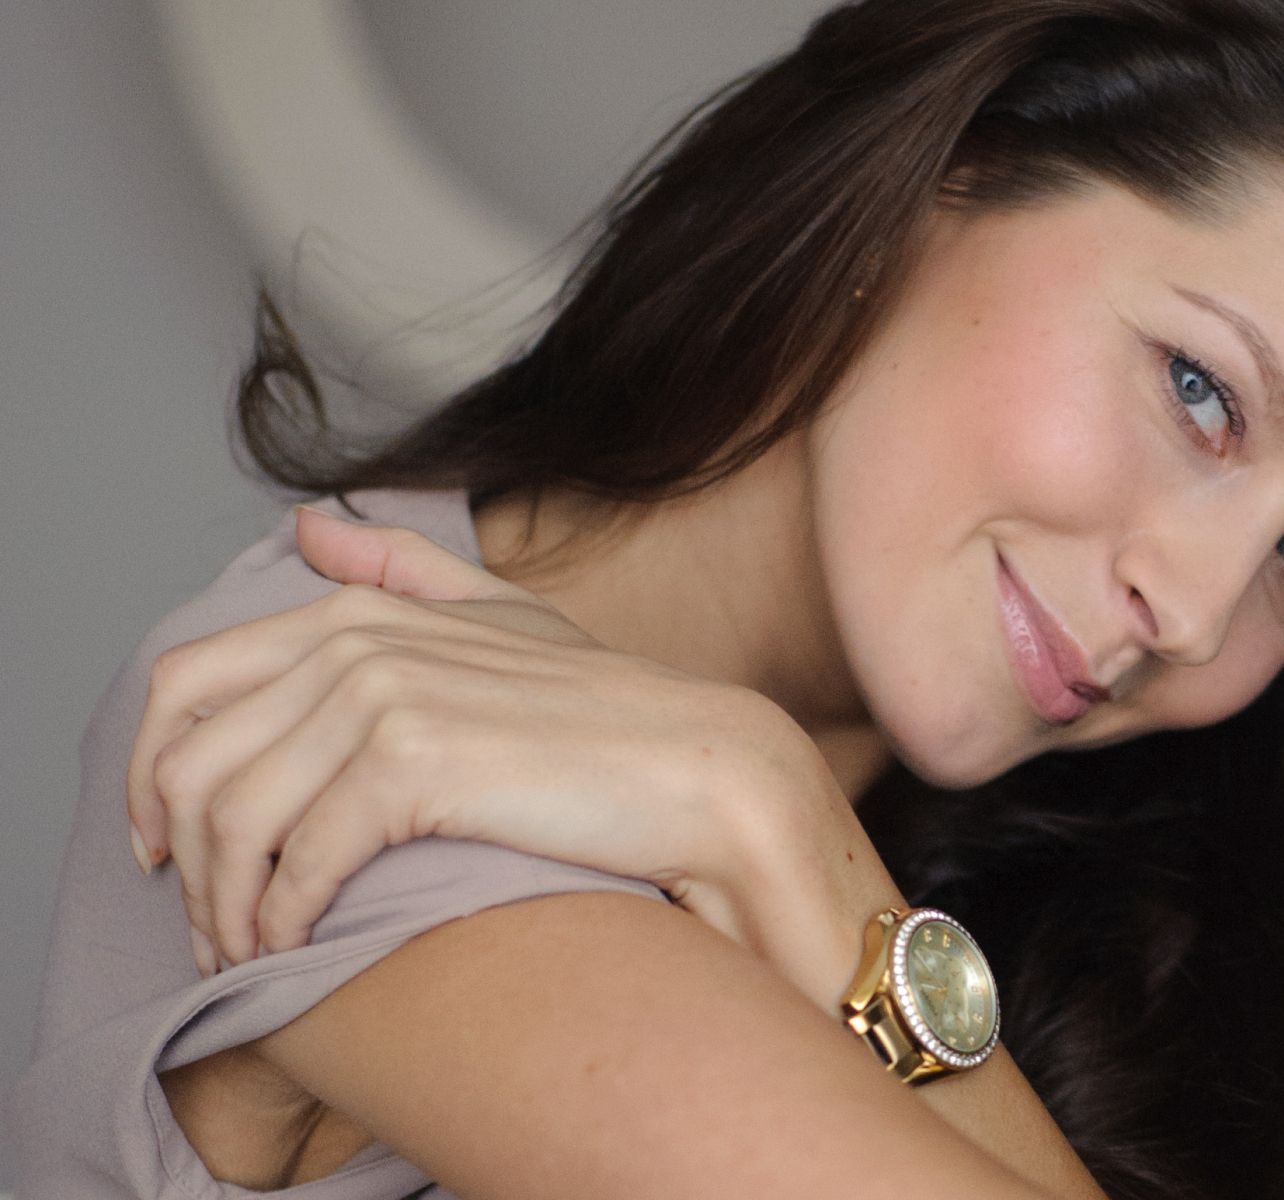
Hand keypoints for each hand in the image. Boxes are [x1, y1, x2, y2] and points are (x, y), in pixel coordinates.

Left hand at [127, 505, 878, 986]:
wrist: (699, 772)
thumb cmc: (611, 712)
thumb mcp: (505, 618)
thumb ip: (407, 570)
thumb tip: (310, 528)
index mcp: (359, 612)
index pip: (184, 683)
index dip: (151, 775)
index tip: (168, 849)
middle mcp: (355, 643)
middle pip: (189, 761)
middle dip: (181, 861)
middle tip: (210, 927)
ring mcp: (380, 696)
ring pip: (231, 818)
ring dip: (224, 906)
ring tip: (249, 955)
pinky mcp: (410, 764)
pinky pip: (296, 860)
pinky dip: (282, 921)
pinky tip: (298, 951)